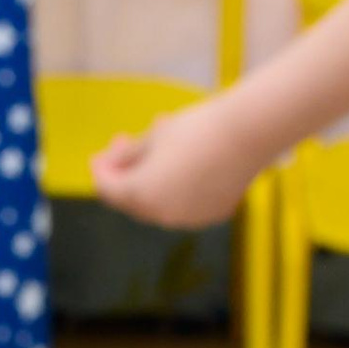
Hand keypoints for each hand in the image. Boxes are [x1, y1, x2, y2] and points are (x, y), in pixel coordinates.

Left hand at [88, 99, 266, 231]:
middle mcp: (161, 216)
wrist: (248, 134)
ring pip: (159, 203)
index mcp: (140, 195)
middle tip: (125, 146)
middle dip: (126, 174)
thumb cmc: (195, 128)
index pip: (107, 189)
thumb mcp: (153, 137)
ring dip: (151, 180)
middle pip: (131, 200)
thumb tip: (110, 165)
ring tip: (159, 151)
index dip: (101, 170)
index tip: (100, 154)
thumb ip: (127, 155)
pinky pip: (184, 204)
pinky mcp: (213, 215)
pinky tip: (184, 166)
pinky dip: (176, 188)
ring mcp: (188, 219)